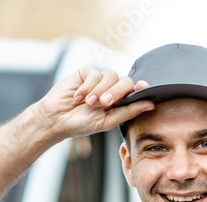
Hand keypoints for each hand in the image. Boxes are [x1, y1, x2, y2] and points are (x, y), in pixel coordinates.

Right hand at [36, 67, 153, 138]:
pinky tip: (78, 96)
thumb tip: (150, 105)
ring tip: (88, 103)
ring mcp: (99, 80)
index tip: (142, 87)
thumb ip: (129, 112)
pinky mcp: (86, 73)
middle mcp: (111, 89)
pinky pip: (94, 73)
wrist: (57, 119)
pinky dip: (87, 86)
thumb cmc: (81, 123)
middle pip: (125, 81)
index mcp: (120, 102)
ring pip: (110, 76)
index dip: (140, 88)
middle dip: (116, 92)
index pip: (135, 91)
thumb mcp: (108, 121)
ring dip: (99, 90)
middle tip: (104, 103)